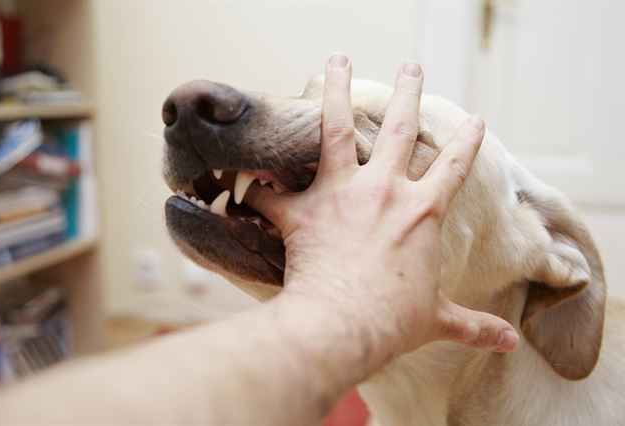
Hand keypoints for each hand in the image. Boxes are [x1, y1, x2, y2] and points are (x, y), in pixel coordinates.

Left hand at [246, 54, 518, 371]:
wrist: (344, 328)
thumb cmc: (393, 323)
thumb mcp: (438, 320)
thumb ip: (473, 326)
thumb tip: (510, 344)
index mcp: (422, 212)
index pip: (454, 166)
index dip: (468, 142)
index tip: (477, 119)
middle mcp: (383, 191)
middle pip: (399, 127)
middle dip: (407, 92)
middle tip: (411, 67)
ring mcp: (339, 194)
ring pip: (335, 128)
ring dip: (335, 90)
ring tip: (336, 60)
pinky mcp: (301, 211)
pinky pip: (269, 193)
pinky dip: (256, 187)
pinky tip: (243, 178)